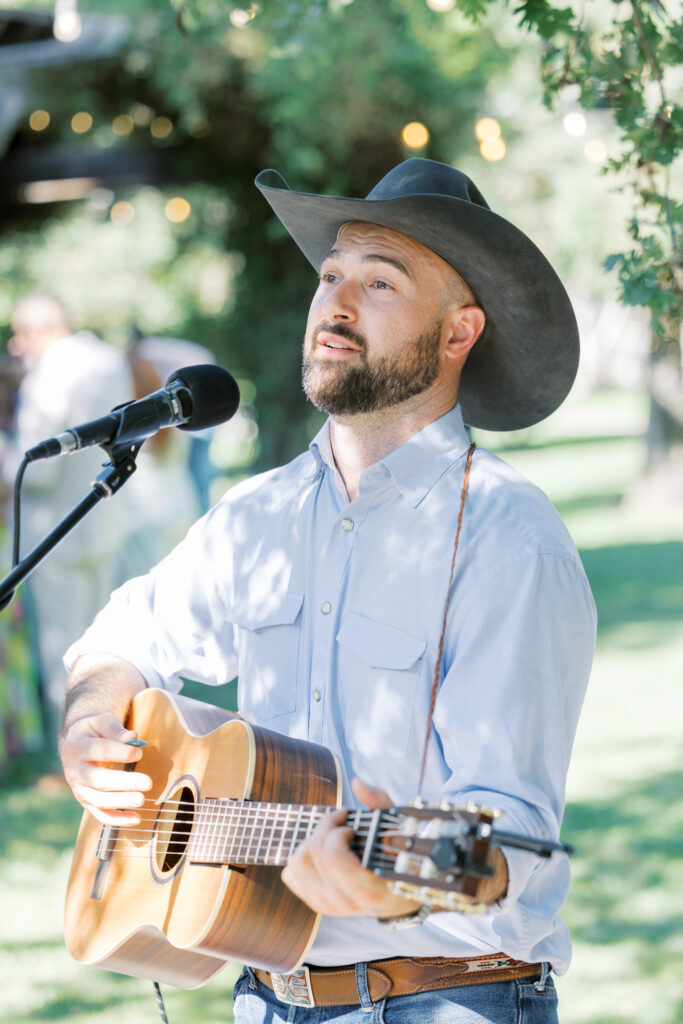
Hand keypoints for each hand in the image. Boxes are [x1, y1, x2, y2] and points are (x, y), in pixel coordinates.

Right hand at [61, 713, 151, 825]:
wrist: (75, 745)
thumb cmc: (93, 731)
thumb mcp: (101, 722)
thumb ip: (115, 729)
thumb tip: (131, 738)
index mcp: (75, 748)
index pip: (98, 751)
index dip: (120, 753)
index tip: (139, 753)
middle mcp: (73, 771)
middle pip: (98, 780)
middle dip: (125, 783)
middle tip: (147, 783)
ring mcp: (78, 789)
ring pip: (99, 800)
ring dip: (122, 802)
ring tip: (142, 800)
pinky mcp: (85, 802)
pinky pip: (100, 815)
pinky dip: (117, 820)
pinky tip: (136, 819)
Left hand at [280, 778, 421, 918]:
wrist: (401, 898)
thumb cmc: (402, 860)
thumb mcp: (400, 832)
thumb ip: (380, 805)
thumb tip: (357, 783)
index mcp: (368, 890)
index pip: (332, 858)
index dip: (336, 832)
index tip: (350, 825)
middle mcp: (344, 902)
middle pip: (312, 854)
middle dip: (325, 828)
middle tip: (342, 824)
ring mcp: (328, 906)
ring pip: (296, 863)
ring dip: (311, 842)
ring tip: (332, 837)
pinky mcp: (317, 903)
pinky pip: (291, 875)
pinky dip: (302, 857)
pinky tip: (322, 852)